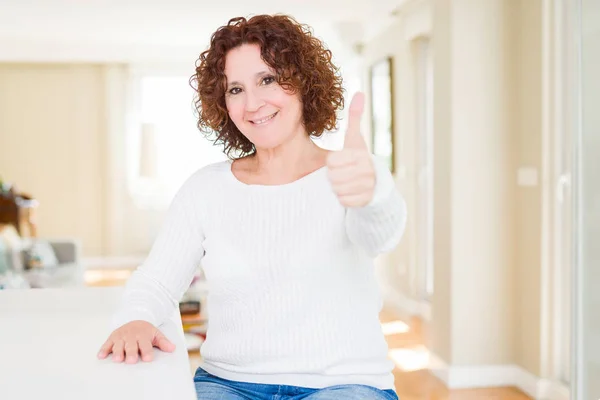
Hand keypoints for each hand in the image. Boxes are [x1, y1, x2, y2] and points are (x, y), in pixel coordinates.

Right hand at [97, 320, 174, 363]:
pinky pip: (107, 344)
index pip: (146, 345)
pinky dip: (103, 349)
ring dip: (117, 352)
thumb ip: (163, 342)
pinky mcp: (112, 338)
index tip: (148, 358)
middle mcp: (131, 336)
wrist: (135, 318)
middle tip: (131, 361)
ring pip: (118, 345)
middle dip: (131, 353)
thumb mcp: (156, 334)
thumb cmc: (146, 331)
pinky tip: (101, 356)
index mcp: (143, 335)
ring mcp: (121, 337)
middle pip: (131, 346)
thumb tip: (172, 348)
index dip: (147, 351)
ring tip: (117, 359)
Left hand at [327, 92, 375, 207]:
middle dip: (335, 176)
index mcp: (360, 154)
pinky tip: (352, 192)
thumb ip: (355, 117)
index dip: (333, 163)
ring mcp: (366, 186)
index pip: (332, 162)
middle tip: (344, 173)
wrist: (377, 183)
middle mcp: (365, 170)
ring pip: (337, 189)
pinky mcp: (364, 201)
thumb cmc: (360, 158)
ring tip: (348, 182)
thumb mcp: (355, 139)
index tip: (341, 161)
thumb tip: (359, 93)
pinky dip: (344, 198)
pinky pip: (343, 201)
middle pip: (333, 177)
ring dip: (339, 187)